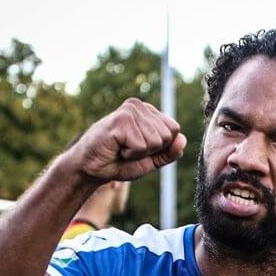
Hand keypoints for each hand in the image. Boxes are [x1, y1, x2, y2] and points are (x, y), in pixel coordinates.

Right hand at [65, 98, 186, 181]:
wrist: (92, 168)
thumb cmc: (120, 162)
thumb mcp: (151, 160)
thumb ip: (169, 152)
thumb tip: (182, 139)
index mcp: (149, 113)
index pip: (174, 130)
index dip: (161, 148)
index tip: (141, 149)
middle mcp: (140, 107)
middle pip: (167, 136)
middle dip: (151, 151)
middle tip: (130, 150)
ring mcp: (130, 111)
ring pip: (155, 141)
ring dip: (139, 153)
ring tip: (122, 149)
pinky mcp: (121, 120)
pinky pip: (141, 145)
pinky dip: (130, 154)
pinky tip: (117, 148)